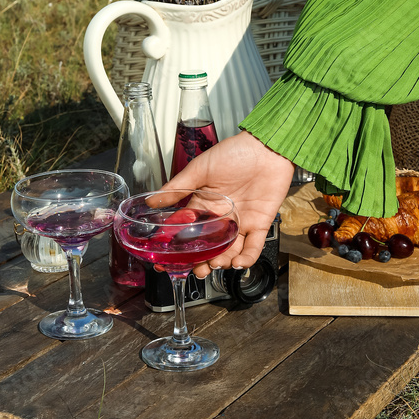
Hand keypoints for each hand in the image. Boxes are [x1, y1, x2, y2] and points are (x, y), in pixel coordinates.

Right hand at [161, 131, 293, 275]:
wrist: (267, 148)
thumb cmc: (234, 153)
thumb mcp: (200, 169)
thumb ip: (178, 187)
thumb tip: (151, 200)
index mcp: (204, 204)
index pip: (188, 231)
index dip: (179, 247)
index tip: (168, 261)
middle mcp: (221, 217)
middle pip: (209, 247)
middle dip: (201, 262)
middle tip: (196, 270)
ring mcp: (241, 222)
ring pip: (229, 251)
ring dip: (222, 262)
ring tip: (214, 264)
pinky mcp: (260, 224)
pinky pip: (254, 247)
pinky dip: (247, 258)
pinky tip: (238, 263)